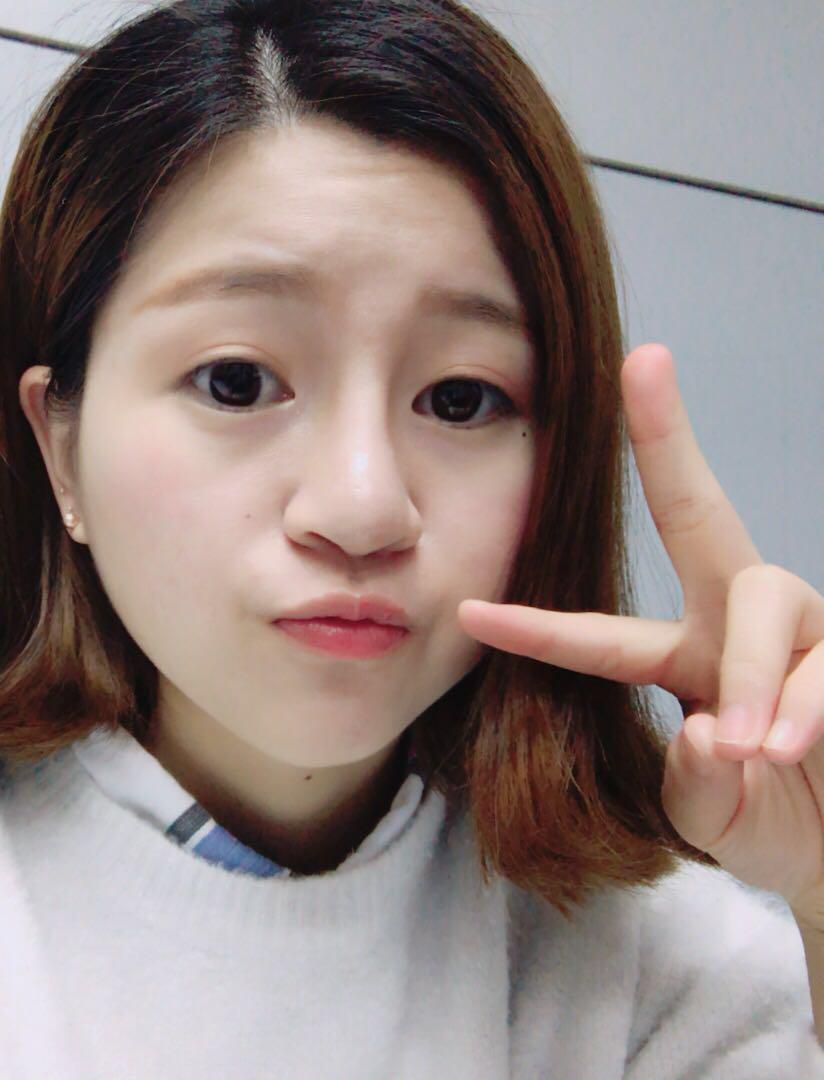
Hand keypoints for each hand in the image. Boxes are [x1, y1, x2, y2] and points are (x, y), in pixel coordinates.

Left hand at [456, 344, 823, 923]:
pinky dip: (801, 705)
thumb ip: (696, 786)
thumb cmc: (770, 820)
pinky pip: (822, 659)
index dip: (536, 628)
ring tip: (755, 747)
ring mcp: (802, 623)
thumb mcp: (711, 816)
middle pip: (696, 512)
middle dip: (668, 437)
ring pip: (763, 600)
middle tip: (641, 358)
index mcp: (682, 658)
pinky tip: (787, 745)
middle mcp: (737, 619)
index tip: (470, 610)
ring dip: (752, 675)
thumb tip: (707, 734)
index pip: (599, 638)